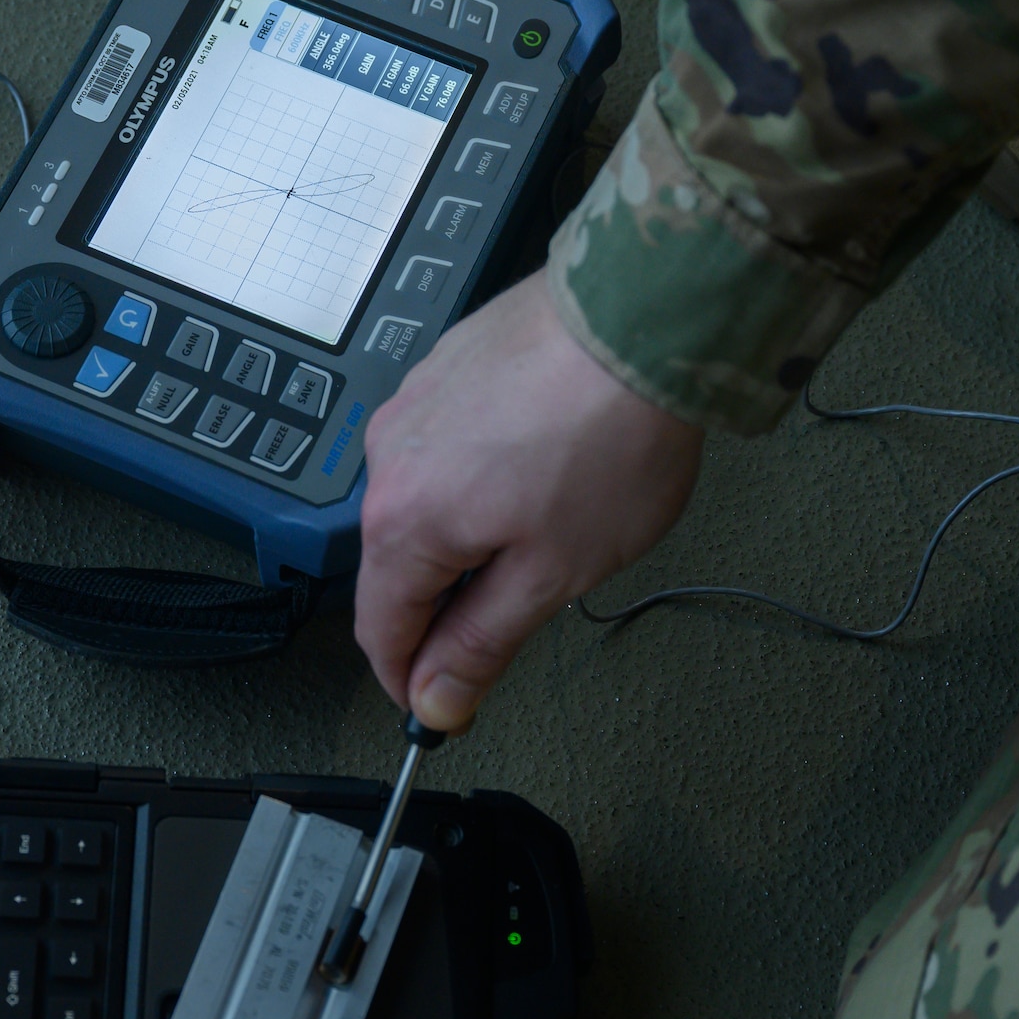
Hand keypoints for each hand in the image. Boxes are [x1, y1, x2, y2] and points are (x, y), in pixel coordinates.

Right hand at [354, 269, 702, 730]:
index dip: (411, 681)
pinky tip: (539, 464)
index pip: (379, 632)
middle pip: (398, 566)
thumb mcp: (553, 571)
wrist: (638, 314)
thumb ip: (483, 641)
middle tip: (517, 613)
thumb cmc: (606, 435)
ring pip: (421, 503)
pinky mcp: (442, 369)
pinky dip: (477, 473)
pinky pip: (443, 446)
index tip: (442, 704)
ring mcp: (411, 406)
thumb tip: (436, 697)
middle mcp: (386, 460)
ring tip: (547, 521)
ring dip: (466, 532)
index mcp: (403, 522)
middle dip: (447, 603)